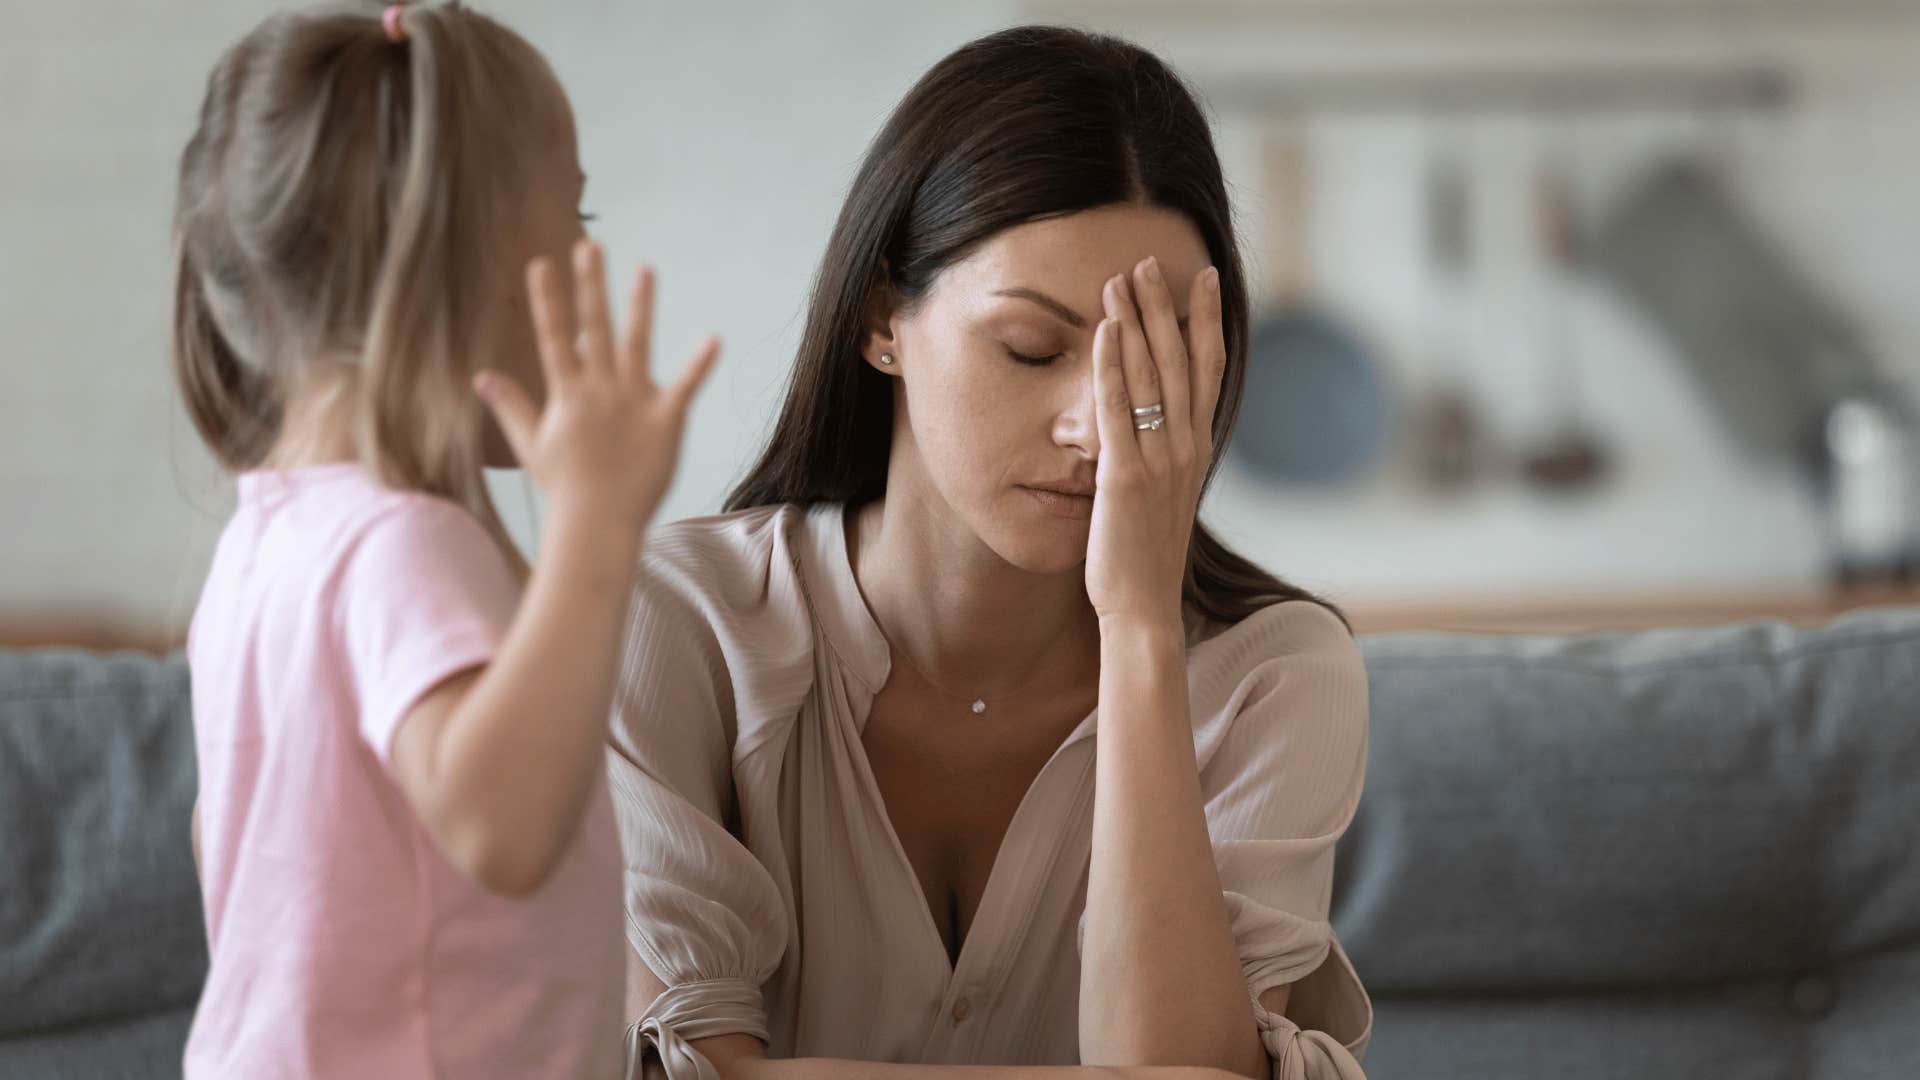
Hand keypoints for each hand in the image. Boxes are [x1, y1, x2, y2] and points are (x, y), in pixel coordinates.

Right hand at [475, 240, 719, 528]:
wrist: (598, 524)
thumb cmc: (566, 488)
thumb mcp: (531, 444)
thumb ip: (511, 405)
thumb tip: (481, 376)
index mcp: (568, 394)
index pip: (554, 337)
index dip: (548, 300)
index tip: (542, 263)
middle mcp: (599, 391)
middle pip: (594, 329)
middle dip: (591, 286)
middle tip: (590, 245)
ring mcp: (633, 403)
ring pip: (637, 345)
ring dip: (640, 307)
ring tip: (645, 270)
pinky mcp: (665, 421)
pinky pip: (685, 387)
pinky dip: (699, 365)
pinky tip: (714, 339)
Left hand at [1083, 257, 1223, 628]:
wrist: (1142, 608)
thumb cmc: (1146, 557)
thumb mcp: (1164, 498)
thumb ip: (1164, 458)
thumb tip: (1159, 426)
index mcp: (1196, 450)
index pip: (1208, 371)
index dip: (1206, 321)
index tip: (1201, 278)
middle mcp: (1185, 448)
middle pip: (1180, 361)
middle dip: (1164, 307)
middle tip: (1150, 261)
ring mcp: (1158, 461)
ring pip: (1150, 376)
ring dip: (1135, 323)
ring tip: (1120, 279)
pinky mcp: (1124, 477)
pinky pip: (1117, 410)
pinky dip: (1112, 366)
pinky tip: (1104, 331)